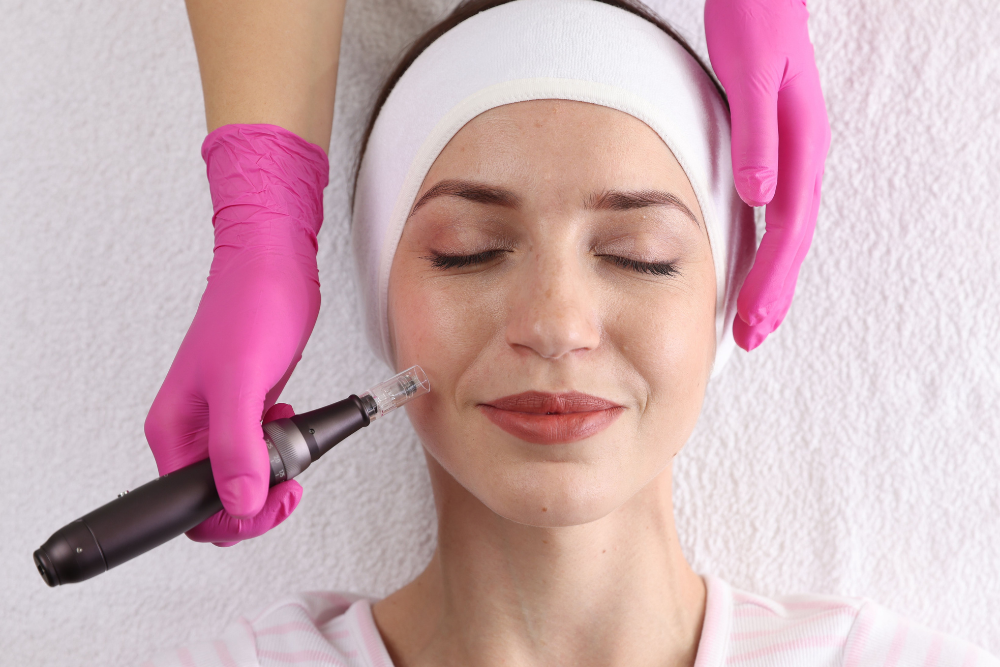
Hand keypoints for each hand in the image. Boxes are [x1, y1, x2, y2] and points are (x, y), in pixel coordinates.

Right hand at [144, 124, 327, 545]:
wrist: (274, 266)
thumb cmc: (250, 308)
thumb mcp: (242, 382)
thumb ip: (236, 446)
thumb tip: (240, 503)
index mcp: (173, 431)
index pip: (190, 509)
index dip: (235, 517)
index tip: (273, 496)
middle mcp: (191, 432)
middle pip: (218, 501)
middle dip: (259, 498)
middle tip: (292, 474)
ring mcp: (218, 422)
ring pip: (242, 478)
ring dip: (274, 472)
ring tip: (292, 438)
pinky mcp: (246, 409)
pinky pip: (259, 451)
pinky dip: (281, 448)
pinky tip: (290, 420)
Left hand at [705, 0, 830, 349]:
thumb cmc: (756, 24)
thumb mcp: (752, 76)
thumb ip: (757, 137)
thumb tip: (761, 196)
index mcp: (801, 146)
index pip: (788, 228)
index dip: (771, 278)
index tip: (751, 318)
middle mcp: (801, 158)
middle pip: (791, 241)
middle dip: (773, 294)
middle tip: (752, 338)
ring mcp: (791, 156)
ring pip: (785, 233)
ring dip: (771, 278)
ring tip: (755, 321)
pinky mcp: (774, 152)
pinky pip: (773, 213)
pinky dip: (763, 248)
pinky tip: (751, 267)